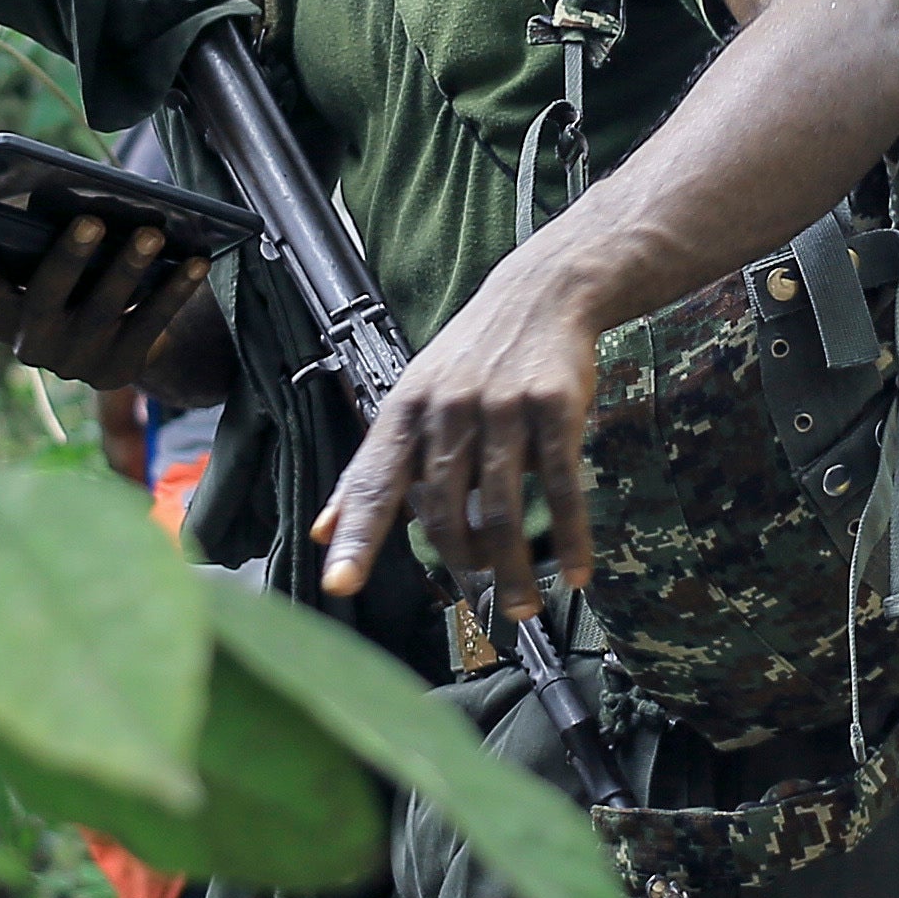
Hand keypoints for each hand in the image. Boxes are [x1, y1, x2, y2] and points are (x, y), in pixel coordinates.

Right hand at [0, 215, 224, 398]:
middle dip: (69, 257)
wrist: (119, 348)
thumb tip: (74, 196)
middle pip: (48, 298)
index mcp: (5, 319)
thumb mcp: (54, 274)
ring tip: (152, 233)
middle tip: (91, 220)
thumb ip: (44, 247)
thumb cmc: (76, 288)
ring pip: (104, 309)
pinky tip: (196, 261)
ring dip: (129, 267)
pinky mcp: (118, 371)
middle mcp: (34, 346)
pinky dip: (174, 290)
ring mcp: (76, 364)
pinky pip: (150, 324)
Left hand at [313, 252, 605, 612]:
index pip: (373, 484)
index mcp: (405, 412)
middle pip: (442, 511)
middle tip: (477, 585)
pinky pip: (561, 488)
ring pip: (500, 511)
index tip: (338, 583)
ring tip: (520, 603)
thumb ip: (370, 471)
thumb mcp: (410, 402)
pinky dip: (569, 536)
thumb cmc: (470, 358)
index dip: (356, 537)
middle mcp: (448, 411)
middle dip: (460, 561)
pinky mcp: (554, 409)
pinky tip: (575, 571)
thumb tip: (322, 530)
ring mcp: (502, 409)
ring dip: (512, 568)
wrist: (541, 294)